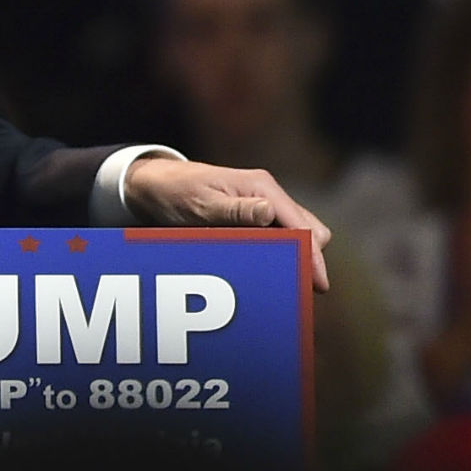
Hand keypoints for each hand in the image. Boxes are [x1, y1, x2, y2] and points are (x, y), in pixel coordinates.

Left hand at [120, 156, 332, 290]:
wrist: (152, 184)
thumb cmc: (174, 191)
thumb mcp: (202, 204)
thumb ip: (235, 210)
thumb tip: (269, 213)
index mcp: (261, 187)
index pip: (302, 225)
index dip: (313, 255)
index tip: (318, 283)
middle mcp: (267, 194)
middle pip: (309, 229)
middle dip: (309, 257)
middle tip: (300, 287)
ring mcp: (261, 204)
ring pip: (296, 233)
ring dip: (294, 255)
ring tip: (287, 283)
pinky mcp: (253, 215)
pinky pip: (278, 235)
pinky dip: (280, 252)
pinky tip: (270, 269)